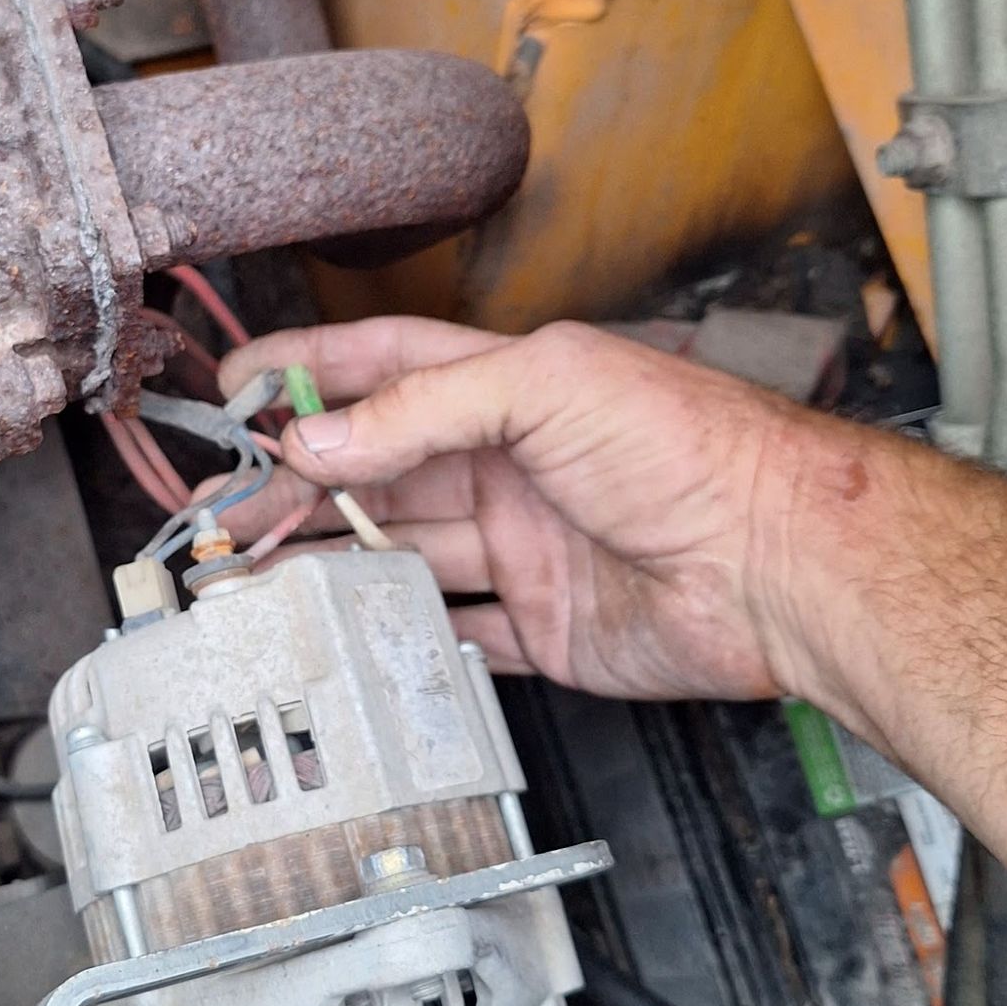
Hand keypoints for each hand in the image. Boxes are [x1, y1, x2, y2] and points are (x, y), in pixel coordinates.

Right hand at [219, 316, 857, 701]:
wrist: (781, 565)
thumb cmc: (693, 450)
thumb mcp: (547, 388)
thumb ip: (423, 410)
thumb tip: (318, 438)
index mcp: (509, 390)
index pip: (383, 369)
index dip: (307, 372)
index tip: (236, 388)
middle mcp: (511, 466)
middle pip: (377, 472)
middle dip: (295, 487)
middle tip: (226, 512)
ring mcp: (526, 548)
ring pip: (401, 554)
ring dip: (328, 563)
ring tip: (254, 576)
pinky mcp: (547, 627)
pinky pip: (457, 634)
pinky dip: (401, 637)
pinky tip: (346, 633)